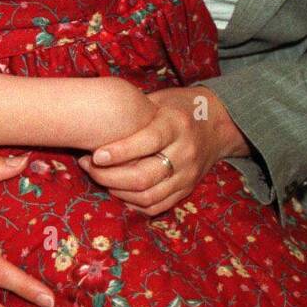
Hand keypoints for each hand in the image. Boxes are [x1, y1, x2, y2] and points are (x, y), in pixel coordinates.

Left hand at [76, 86, 248, 216]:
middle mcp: (185, 151)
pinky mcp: (188, 189)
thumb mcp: (160, 100)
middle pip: (144, 176)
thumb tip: (97, 116)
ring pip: (148, 196)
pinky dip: (134, 203)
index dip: (119, 152)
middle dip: (109, 176)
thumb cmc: (180, 106)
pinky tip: (118, 191)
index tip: (94, 155)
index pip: (147, 142)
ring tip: (99, 178)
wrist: (219, 123)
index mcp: (177, 124)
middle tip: (87, 166)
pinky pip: (157, 206)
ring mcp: (188, 174)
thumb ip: (136, 112)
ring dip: (117, 191)